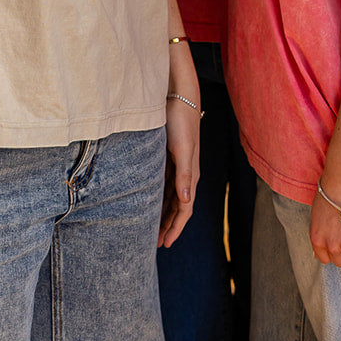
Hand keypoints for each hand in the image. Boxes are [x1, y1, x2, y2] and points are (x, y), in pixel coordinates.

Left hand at [159, 89, 199, 247]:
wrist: (180, 95)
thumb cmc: (182, 121)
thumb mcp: (182, 149)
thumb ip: (185, 176)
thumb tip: (186, 202)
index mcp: (191, 175)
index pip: (184, 209)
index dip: (175, 228)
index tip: (165, 244)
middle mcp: (186, 174)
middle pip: (177, 207)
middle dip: (168, 225)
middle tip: (156, 244)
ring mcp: (178, 165)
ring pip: (170, 197)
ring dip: (163, 213)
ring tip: (152, 229)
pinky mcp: (169, 156)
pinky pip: (164, 184)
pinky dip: (159, 197)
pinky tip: (149, 201)